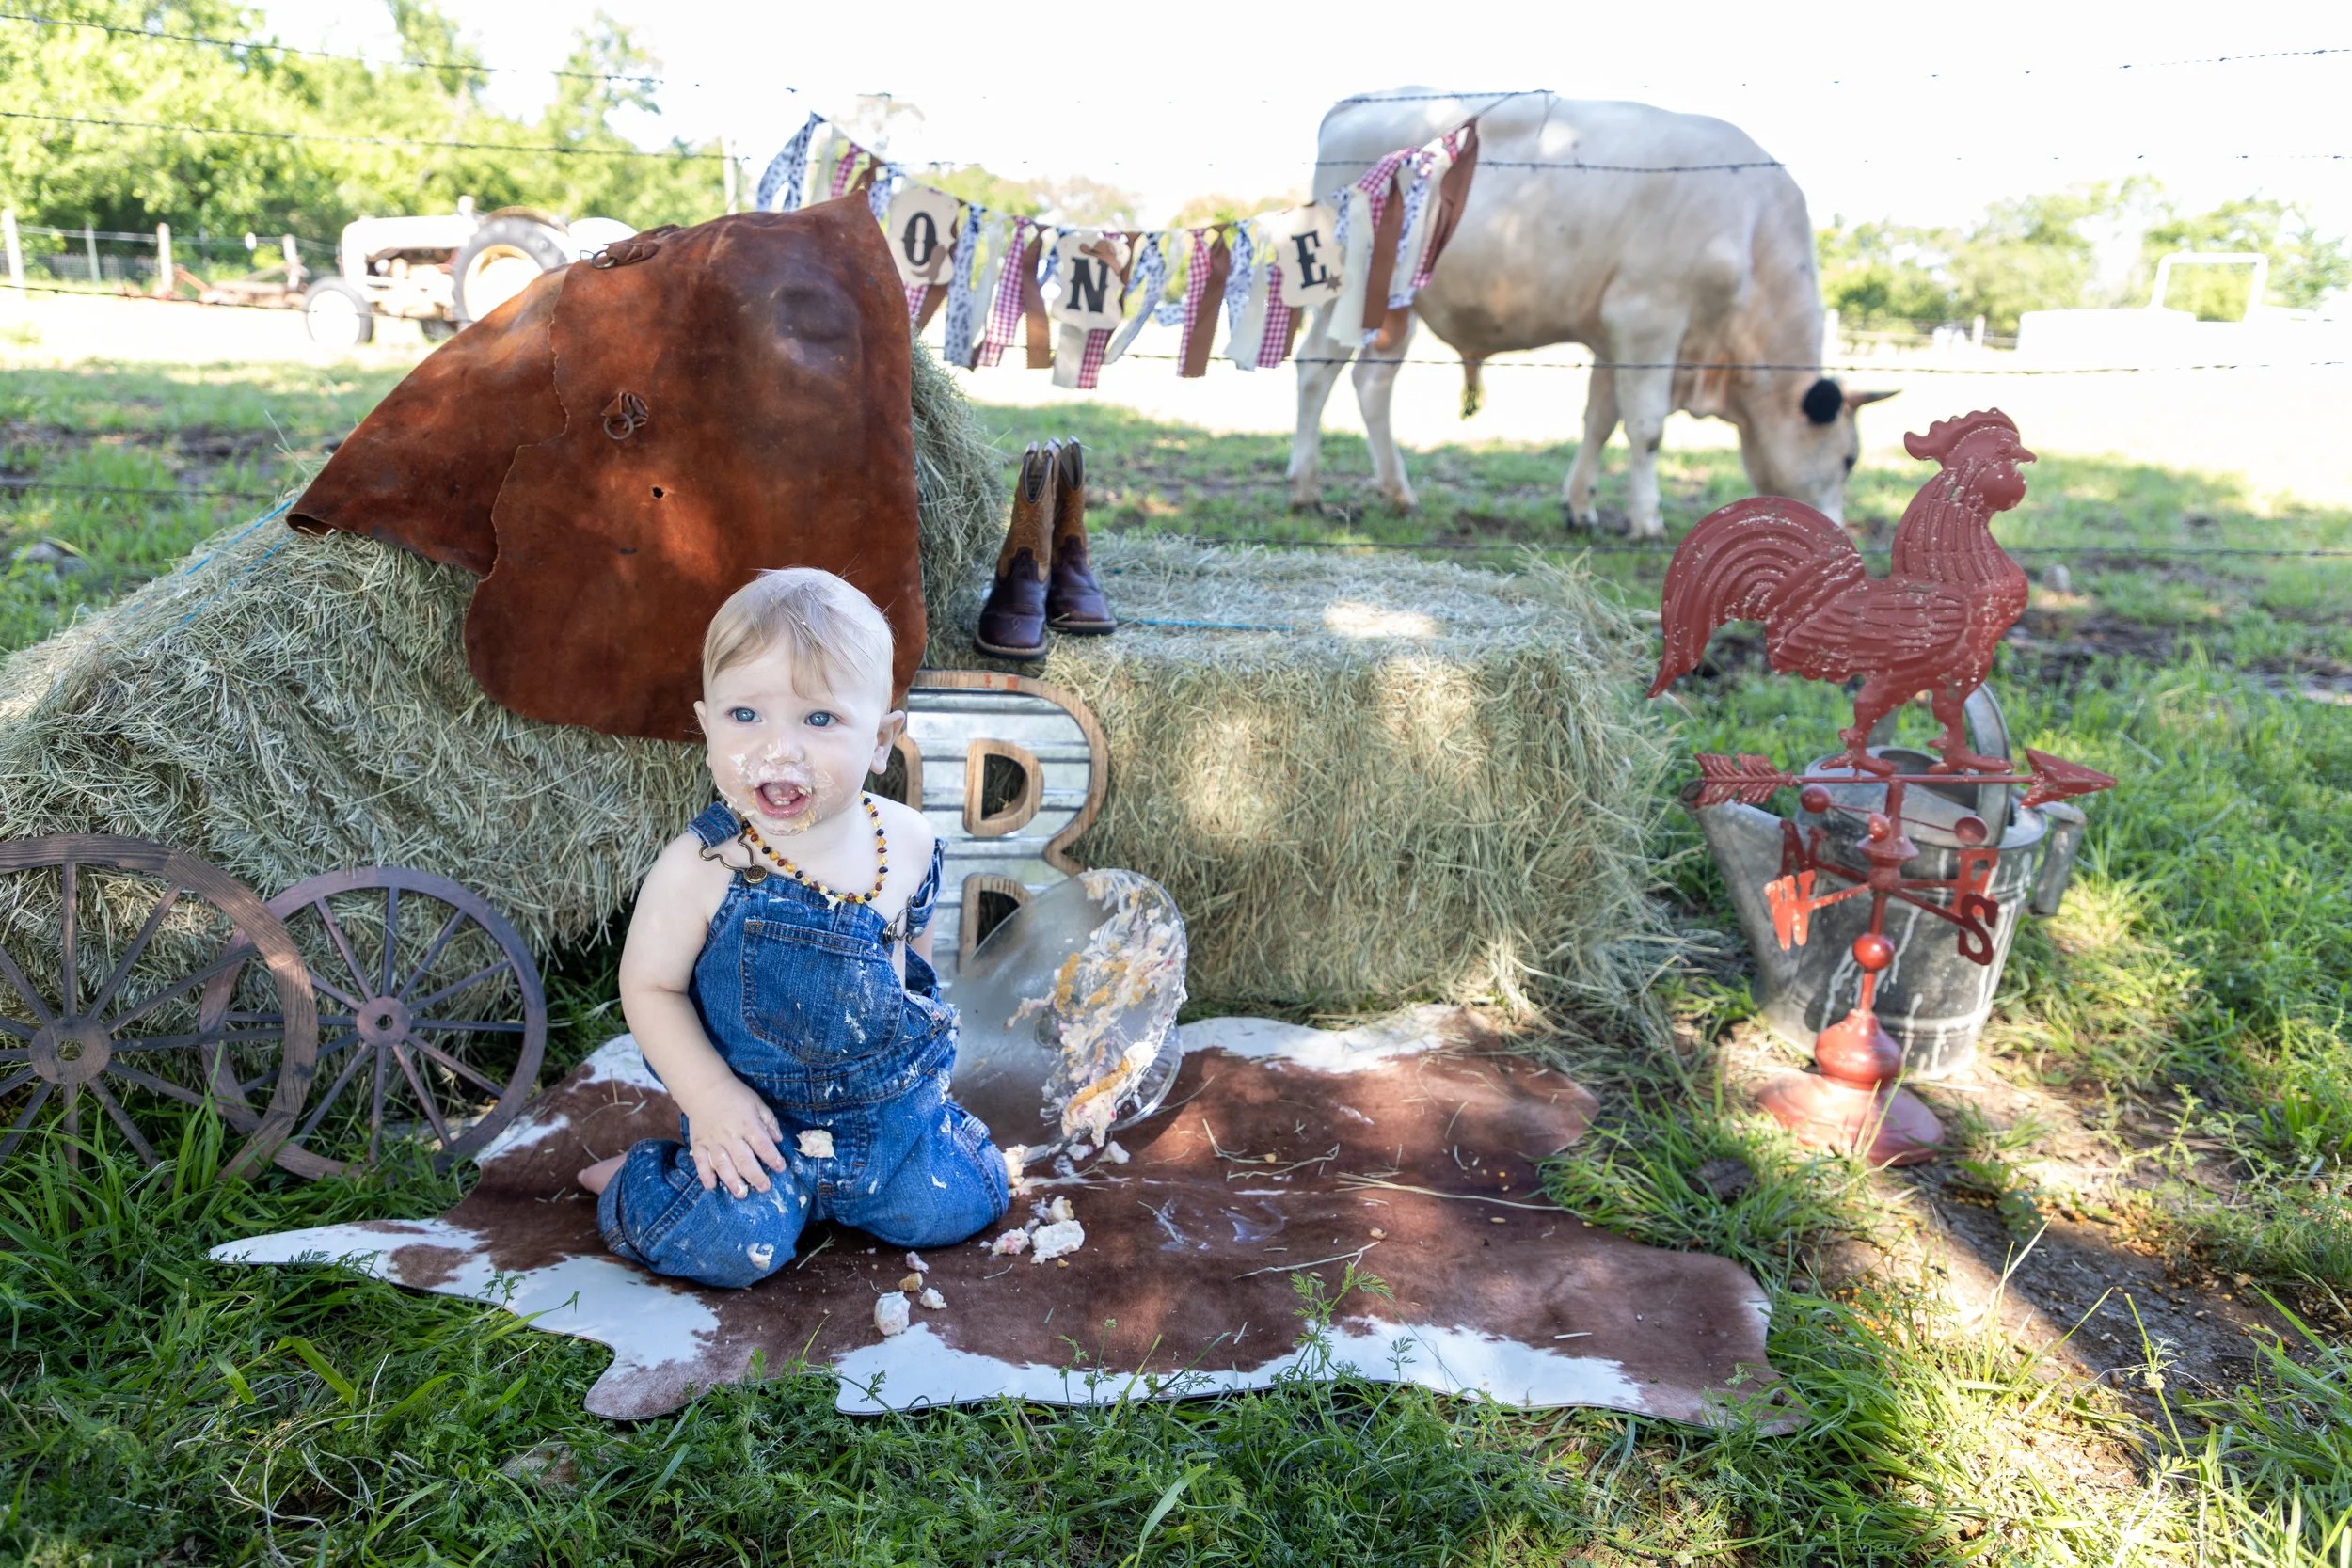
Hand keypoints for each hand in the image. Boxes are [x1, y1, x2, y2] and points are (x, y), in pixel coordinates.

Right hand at [672, 1070, 786, 1198]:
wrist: (705, 1087)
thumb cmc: (736, 1095)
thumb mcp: (758, 1103)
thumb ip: (769, 1122)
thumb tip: (779, 1140)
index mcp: (748, 1125)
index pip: (763, 1146)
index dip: (773, 1158)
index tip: (780, 1168)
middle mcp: (731, 1136)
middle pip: (745, 1161)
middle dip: (756, 1176)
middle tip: (764, 1187)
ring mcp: (713, 1141)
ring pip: (723, 1165)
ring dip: (733, 1182)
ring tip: (742, 1194)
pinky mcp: (699, 1143)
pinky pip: (701, 1162)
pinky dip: (706, 1176)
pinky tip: (712, 1187)